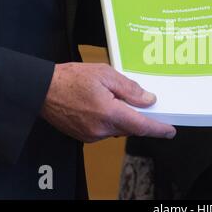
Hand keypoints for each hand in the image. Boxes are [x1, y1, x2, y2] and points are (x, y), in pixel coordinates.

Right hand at [42, 63, 175, 141]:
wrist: (42, 89)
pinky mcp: (84, 136)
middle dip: (137, 116)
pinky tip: (101, 104)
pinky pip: (105, 130)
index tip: (170, 130)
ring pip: (118, 128)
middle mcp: (101, 129)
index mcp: (108, 113)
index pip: (141, 126)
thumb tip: (148, 99)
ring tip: (111, 96)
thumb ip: (130, 89)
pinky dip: (110, 119)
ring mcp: (91, 135)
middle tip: (137, 99)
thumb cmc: (70, 79)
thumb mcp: (105, 74)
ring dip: (122, 116)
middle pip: (130, 127)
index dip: (158, 128)